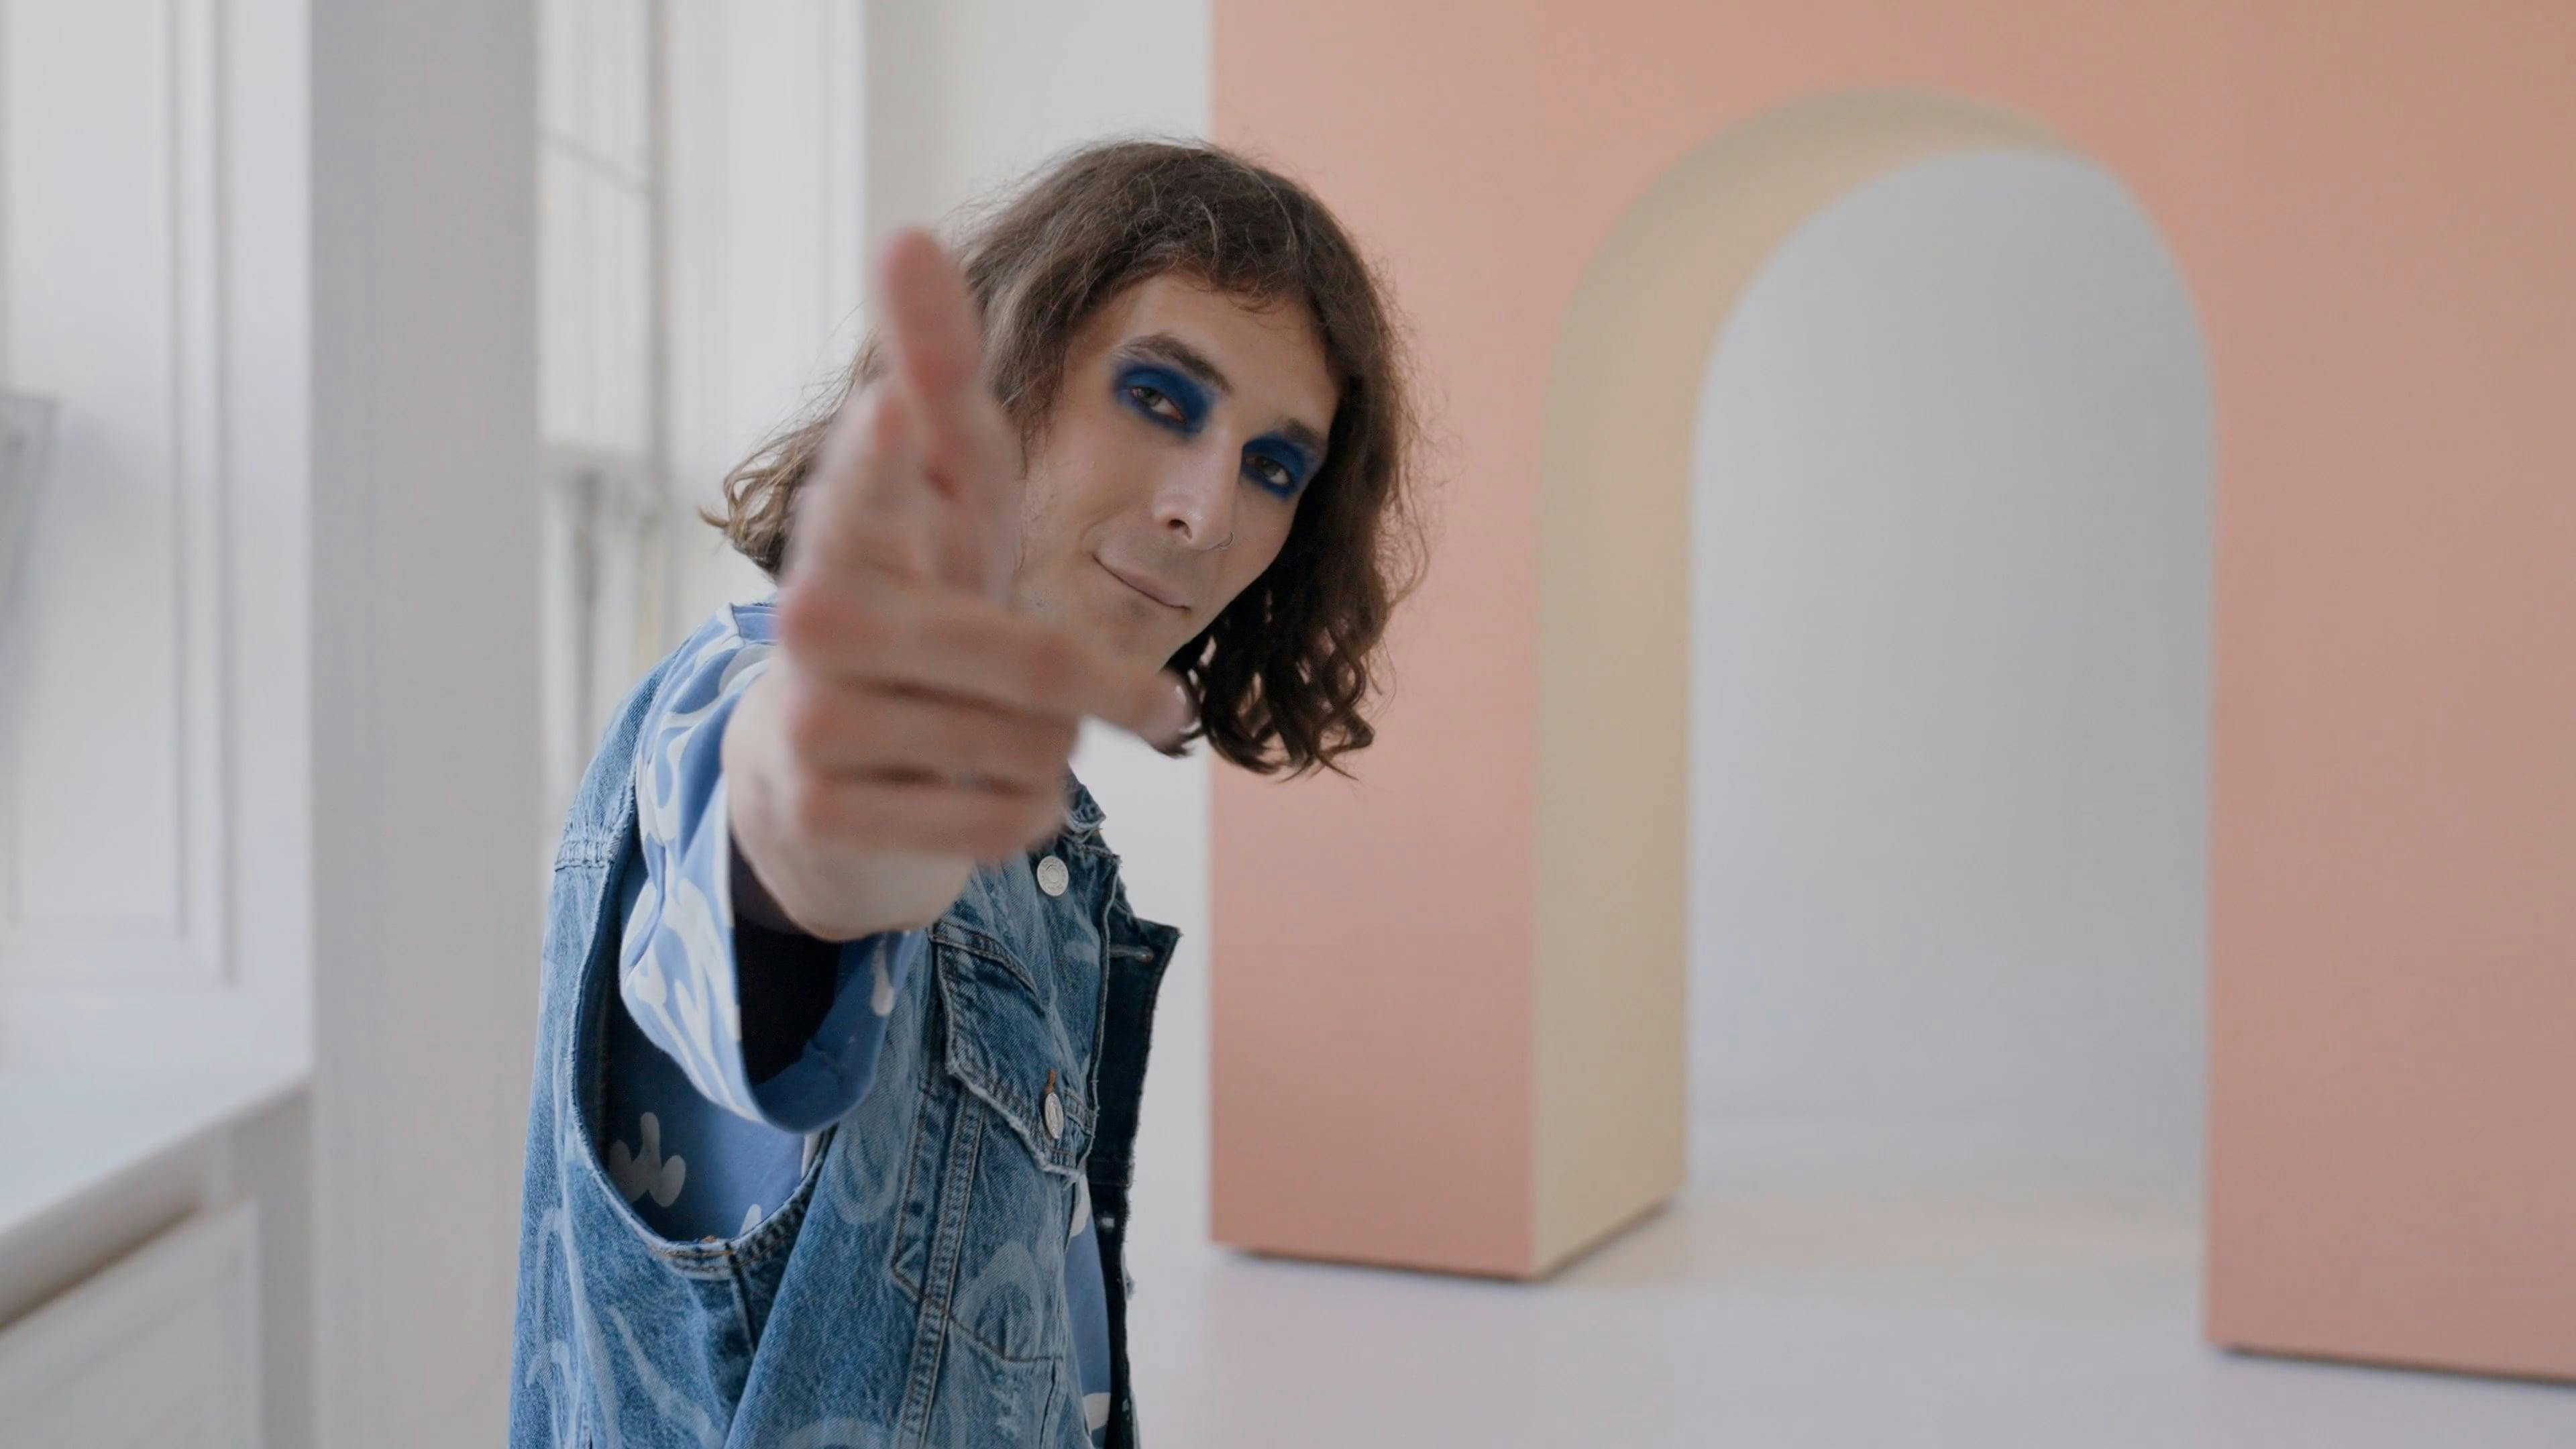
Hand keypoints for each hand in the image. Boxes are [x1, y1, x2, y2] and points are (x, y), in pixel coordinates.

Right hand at [724, 229, 1191, 939]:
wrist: (827, 766)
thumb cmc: (914, 594)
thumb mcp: (946, 486)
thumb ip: (938, 369)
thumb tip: (905, 234)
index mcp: (847, 525)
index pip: (870, 481)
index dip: (885, 452)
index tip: (891, 410)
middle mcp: (812, 616)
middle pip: (1034, 668)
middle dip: (1097, 691)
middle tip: (1112, 698)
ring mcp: (812, 721)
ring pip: (1033, 752)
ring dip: (1057, 753)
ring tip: (1001, 735)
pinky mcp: (825, 814)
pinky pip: (1003, 823)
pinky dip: (1024, 813)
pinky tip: (981, 792)